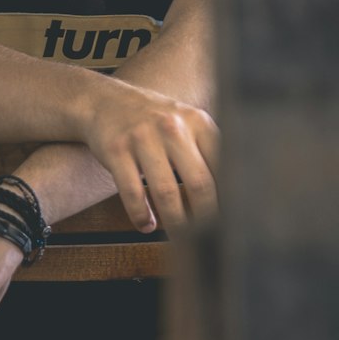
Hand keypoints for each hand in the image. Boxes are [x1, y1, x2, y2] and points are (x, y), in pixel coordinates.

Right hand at [80, 79, 218, 232]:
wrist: (105, 101)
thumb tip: (233, 196)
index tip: (232, 220)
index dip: (230, 197)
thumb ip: (207, 151)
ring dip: (175, 223)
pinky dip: (141, 215)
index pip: (224, 165)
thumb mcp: (185, 123)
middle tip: (207, 237)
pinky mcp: (117, 150)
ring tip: (179, 238)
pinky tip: (147, 225)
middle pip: (200, 184)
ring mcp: (143, 138)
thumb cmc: (152, 120)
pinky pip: (132, 192)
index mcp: (198, 122)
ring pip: (166, 193)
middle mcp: (172, 127)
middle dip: (206, 218)